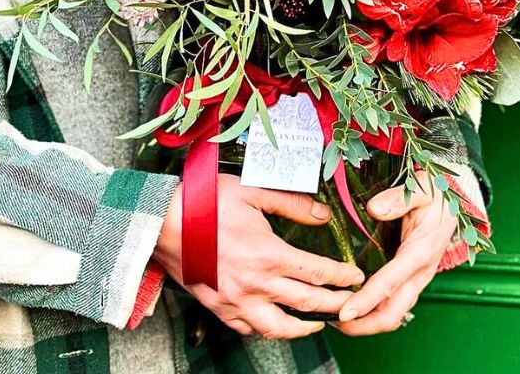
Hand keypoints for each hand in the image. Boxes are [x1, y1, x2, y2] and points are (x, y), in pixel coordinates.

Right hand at [153, 175, 364, 338]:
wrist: (162, 222)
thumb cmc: (206, 201)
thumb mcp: (252, 191)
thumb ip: (291, 203)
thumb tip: (323, 214)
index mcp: (269, 254)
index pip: (318, 273)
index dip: (342, 277)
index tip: (356, 277)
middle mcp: (256, 284)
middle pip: (307, 303)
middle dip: (335, 304)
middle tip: (351, 303)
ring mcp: (236, 301)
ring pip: (279, 328)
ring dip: (304, 328)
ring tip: (318, 322)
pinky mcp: (219, 308)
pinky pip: (248, 329)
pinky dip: (266, 328)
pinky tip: (274, 320)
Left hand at [333, 172, 457, 335]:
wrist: (456, 201)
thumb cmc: (438, 194)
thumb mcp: (421, 189)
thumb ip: (398, 198)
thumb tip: (374, 208)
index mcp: (421, 251)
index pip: (390, 283)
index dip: (366, 301)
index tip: (345, 312)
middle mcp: (419, 271)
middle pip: (393, 312)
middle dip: (364, 324)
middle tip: (334, 323)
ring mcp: (417, 277)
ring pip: (394, 312)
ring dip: (368, 321)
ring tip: (339, 320)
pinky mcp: (412, 276)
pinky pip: (395, 301)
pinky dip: (375, 310)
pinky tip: (355, 305)